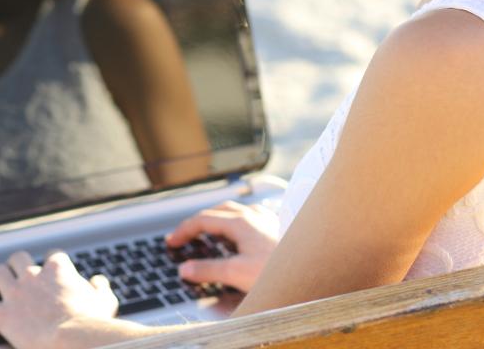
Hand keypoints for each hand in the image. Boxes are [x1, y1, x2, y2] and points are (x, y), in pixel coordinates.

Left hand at [0, 250, 117, 348]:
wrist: (71, 341)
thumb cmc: (92, 324)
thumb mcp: (105, 303)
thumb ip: (101, 289)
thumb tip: (99, 282)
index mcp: (58, 271)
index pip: (53, 256)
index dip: (52, 261)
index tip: (52, 266)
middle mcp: (33, 276)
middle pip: (19, 258)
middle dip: (17, 261)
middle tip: (15, 266)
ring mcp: (15, 294)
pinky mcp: (1, 314)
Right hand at [165, 200, 279, 292]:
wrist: (311, 270)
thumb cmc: (278, 271)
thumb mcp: (237, 273)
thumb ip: (208, 270)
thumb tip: (186, 268)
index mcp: (240, 222)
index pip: (202, 219)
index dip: (183, 230)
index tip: (172, 242)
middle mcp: (253, 215)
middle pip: (217, 211)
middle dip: (198, 222)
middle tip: (186, 236)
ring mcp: (266, 219)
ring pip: (235, 212)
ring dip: (218, 219)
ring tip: (209, 233)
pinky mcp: (277, 228)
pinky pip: (250, 218)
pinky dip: (236, 224)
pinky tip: (242, 236)